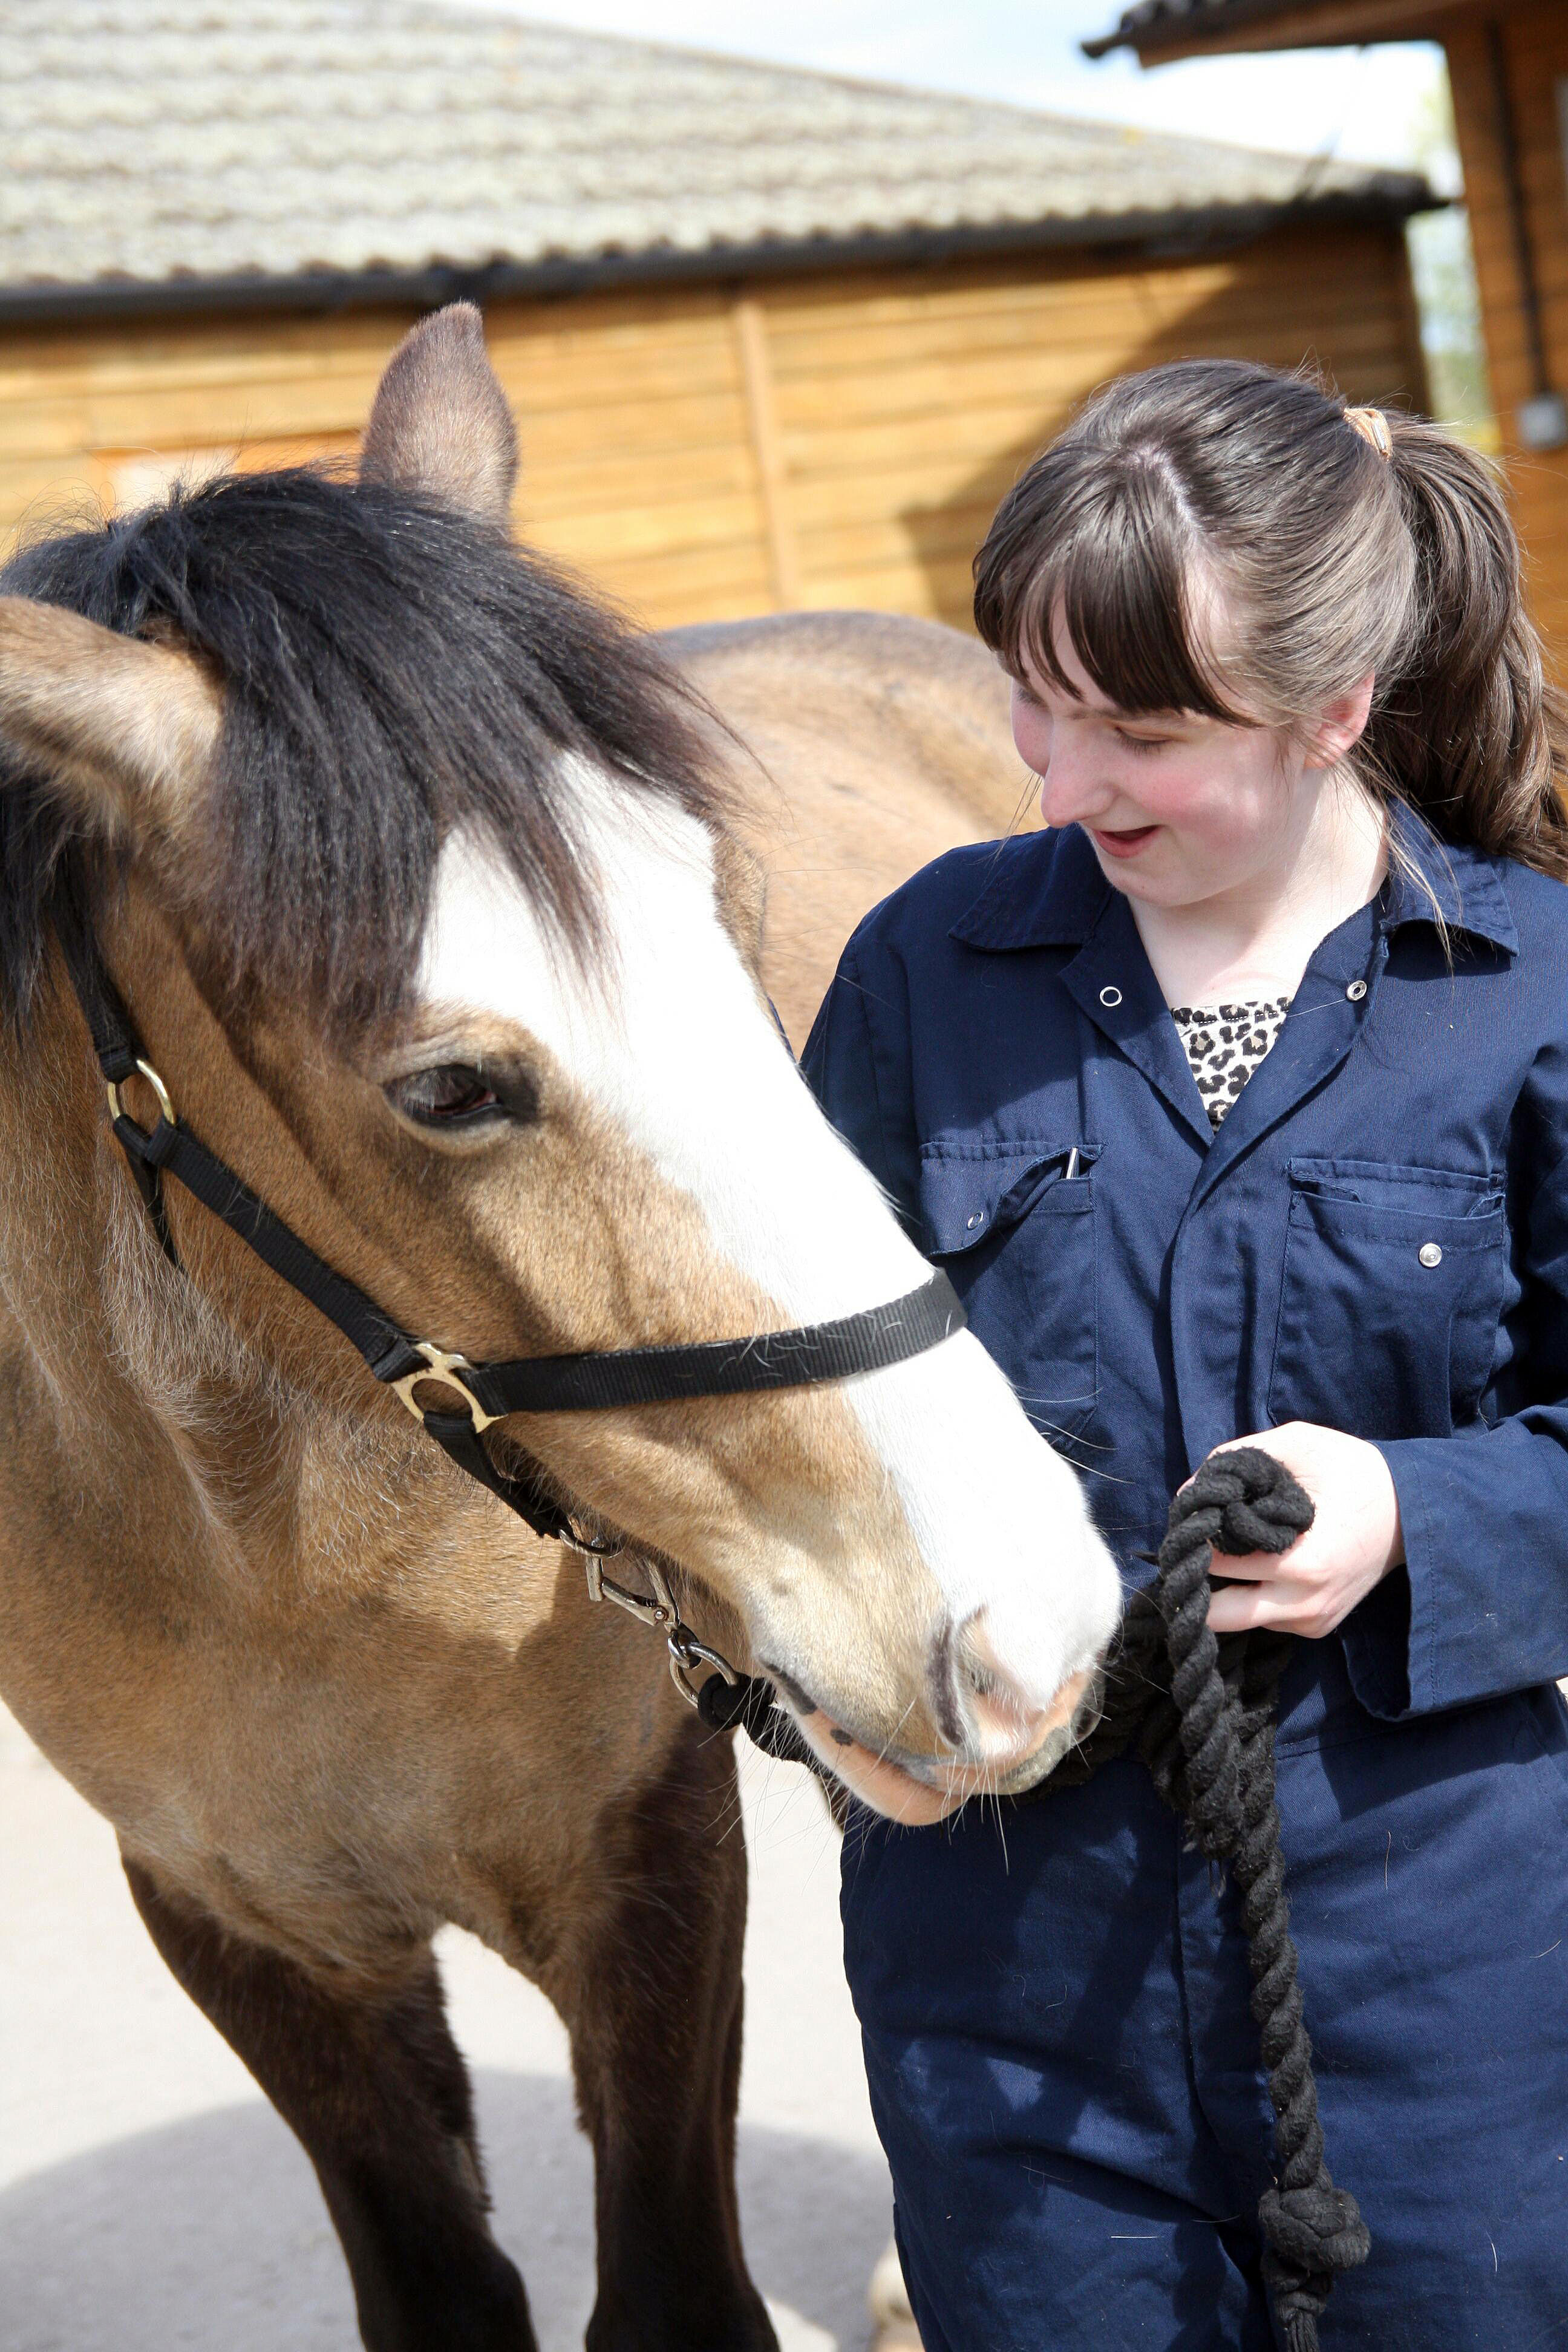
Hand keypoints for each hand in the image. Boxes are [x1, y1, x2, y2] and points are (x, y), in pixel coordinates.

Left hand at [1200, 1422, 1403, 1640]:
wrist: (1412, 1510)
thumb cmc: (1354, 1471)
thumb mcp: (1298, 1444)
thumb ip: (1236, 1459)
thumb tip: (1187, 1491)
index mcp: (1304, 1564)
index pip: (1217, 1563)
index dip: (1195, 1537)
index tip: (1193, 1516)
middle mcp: (1306, 1605)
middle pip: (1218, 1615)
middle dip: (1196, 1580)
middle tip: (1194, 1544)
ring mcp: (1313, 1621)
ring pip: (1237, 1619)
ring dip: (1222, 1589)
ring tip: (1228, 1548)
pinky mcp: (1318, 1627)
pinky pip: (1265, 1618)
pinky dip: (1252, 1593)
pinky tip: (1261, 1561)